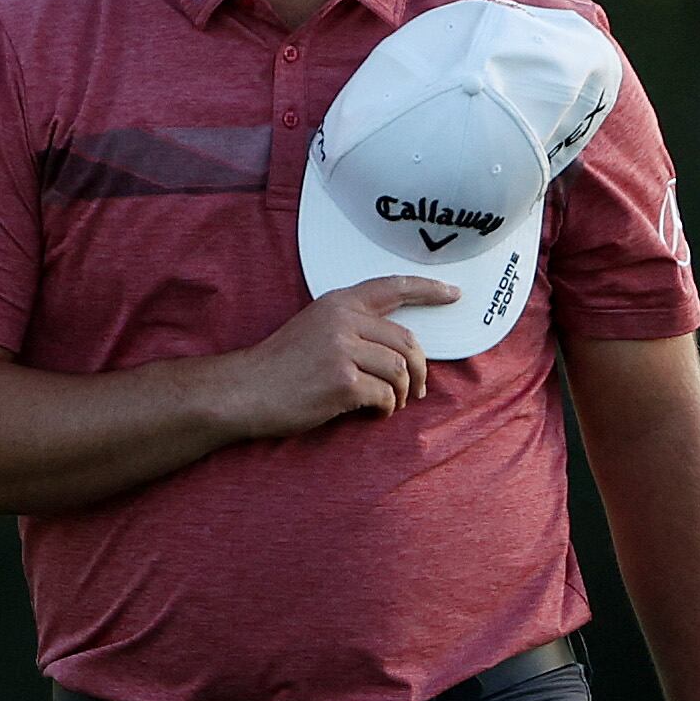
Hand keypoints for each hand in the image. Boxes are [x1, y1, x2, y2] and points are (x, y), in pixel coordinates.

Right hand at [221, 276, 457, 434]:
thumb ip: (352, 328)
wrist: (245, 390)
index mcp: (338, 302)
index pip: (392, 287)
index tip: (453, 293)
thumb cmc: (281, 366)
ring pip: (400, 370)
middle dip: (420, 370)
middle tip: (416, 390)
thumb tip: (400, 350)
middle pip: (407, 341)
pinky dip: (385, 409)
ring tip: (390, 404)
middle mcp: (342, 320)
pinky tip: (373, 414)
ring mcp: (342, 350)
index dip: (428, 290)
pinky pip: (385, 396)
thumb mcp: (315, 329)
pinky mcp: (342, 381)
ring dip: (402, 394)